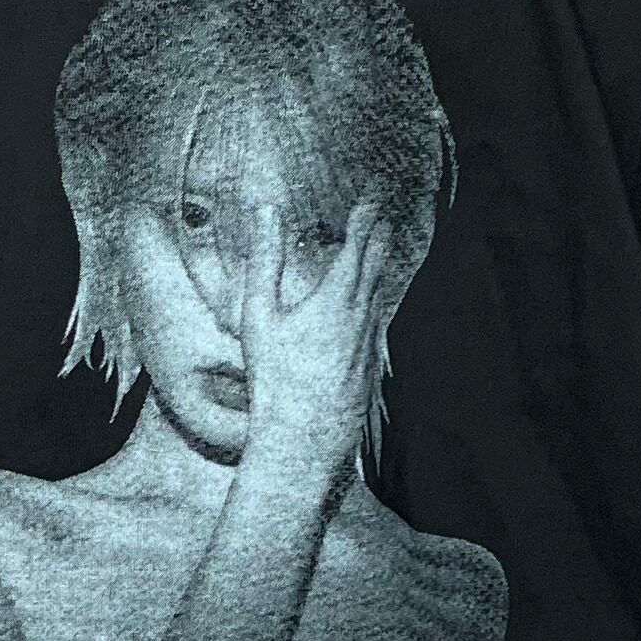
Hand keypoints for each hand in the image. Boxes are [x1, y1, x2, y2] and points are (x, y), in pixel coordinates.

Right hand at [226, 196, 397, 483]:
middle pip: (376, 268)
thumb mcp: (258, 315)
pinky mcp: (370, 368)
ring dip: (378, 272)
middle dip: (378, 240)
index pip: (358, 246)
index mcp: (336, 297)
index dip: (365, 220)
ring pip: (379, 298)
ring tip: (375, 256)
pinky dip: (373, 307)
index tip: (371, 201)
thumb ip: (264, 258)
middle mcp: (362, 316)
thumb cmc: (273, 379)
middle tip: (382, 220)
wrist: (304, 440)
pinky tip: (367, 311)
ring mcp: (370, 344)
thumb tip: (266, 210)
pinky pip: (376, 327)